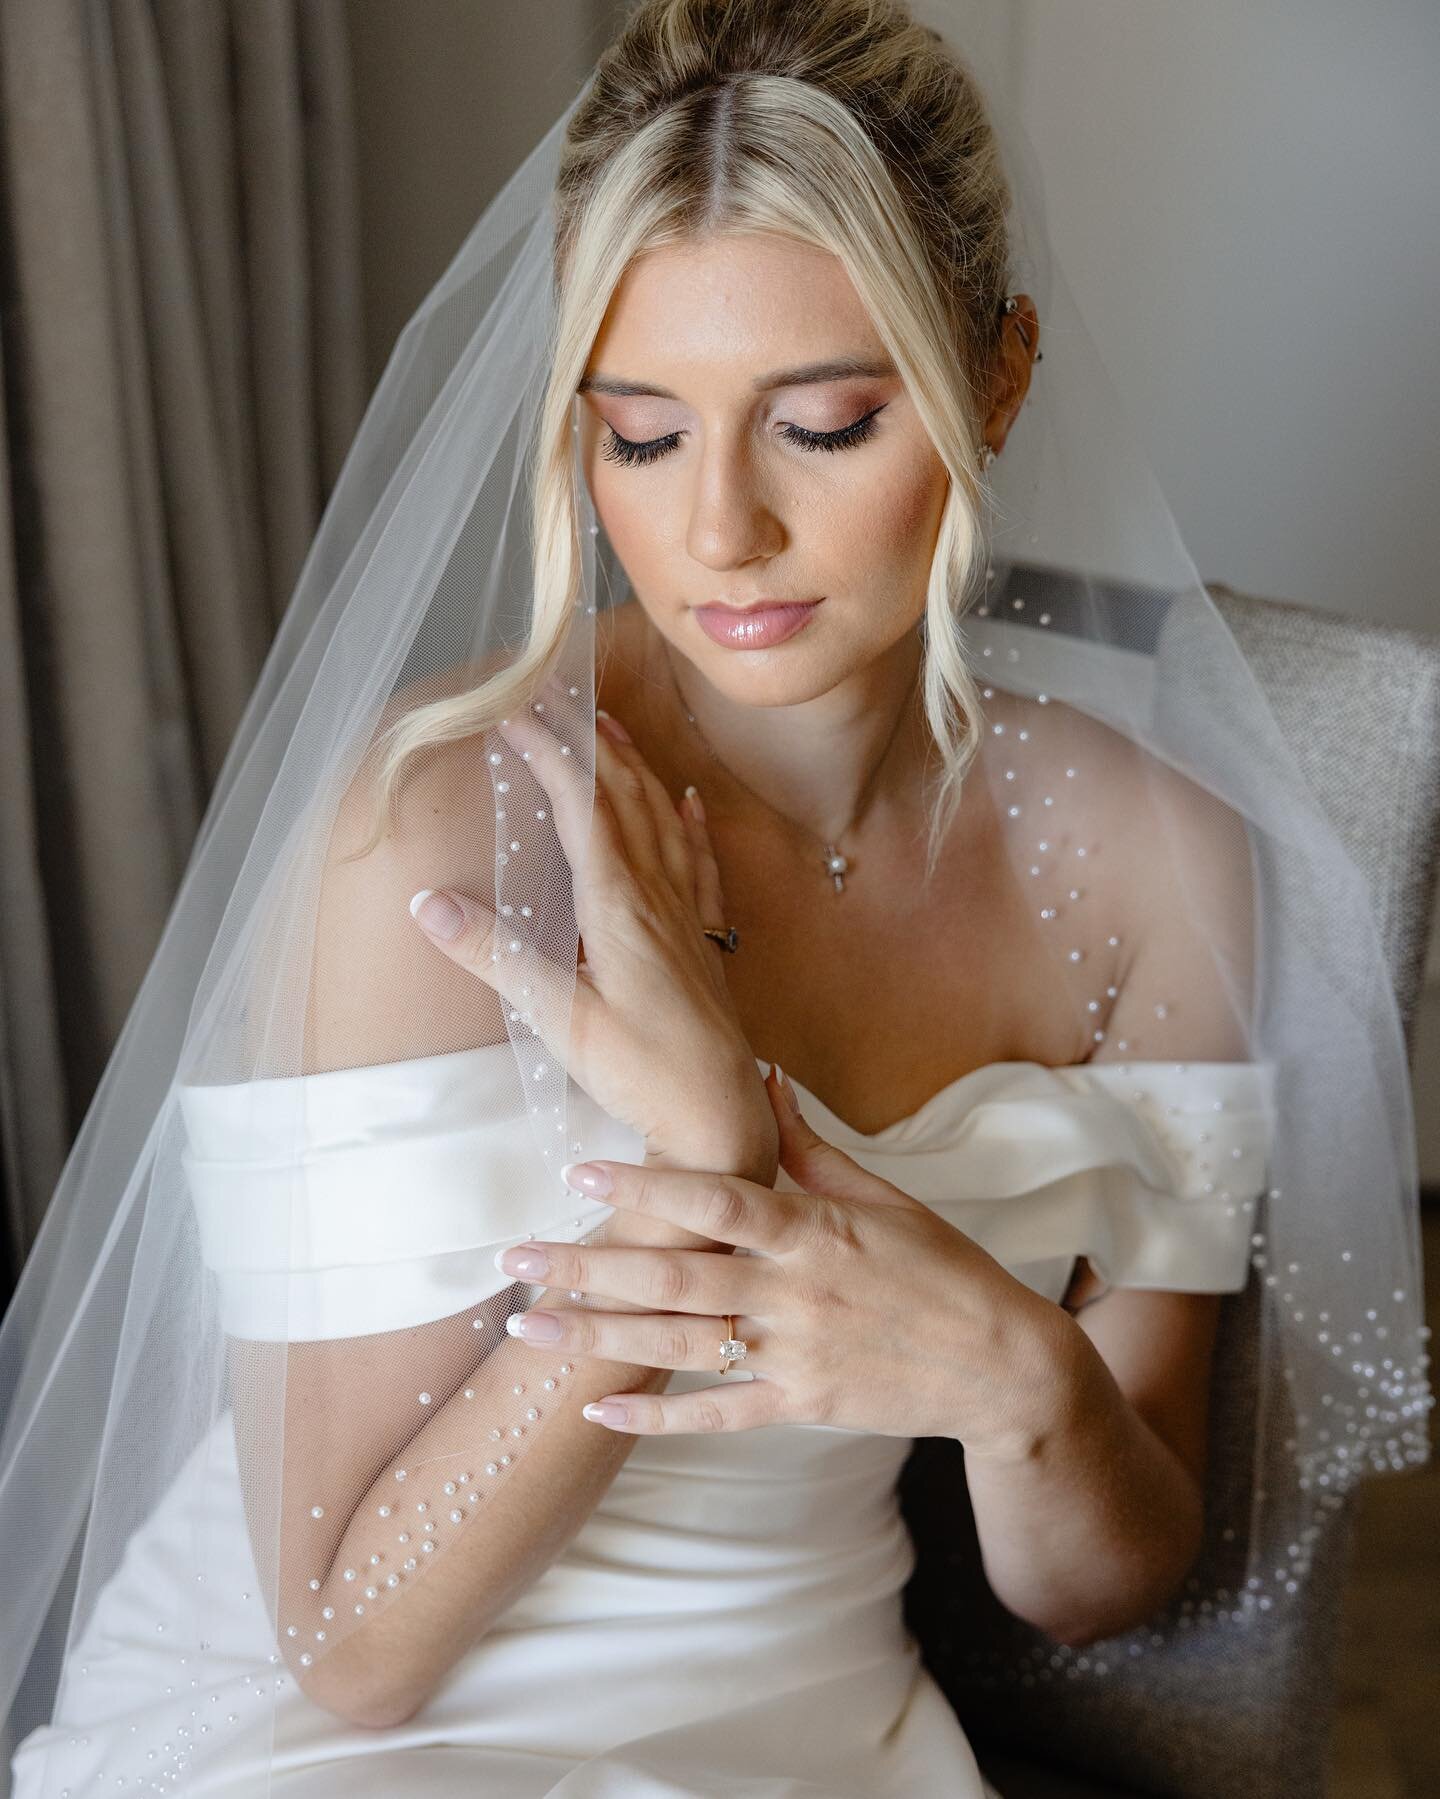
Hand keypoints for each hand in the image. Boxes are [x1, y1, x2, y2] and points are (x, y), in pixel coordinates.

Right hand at [409, 672, 777, 1213]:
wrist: (723, 1119)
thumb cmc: (644, 1075)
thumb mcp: (557, 1021)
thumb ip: (495, 957)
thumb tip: (424, 901)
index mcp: (619, 906)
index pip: (581, 805)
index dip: (548, 752)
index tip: (512, 713)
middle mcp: (658, 898)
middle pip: (622, 796)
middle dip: (584, 740)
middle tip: (551, 699)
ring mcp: (687, 918)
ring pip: (662, 819)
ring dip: (632, 766)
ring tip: (608, 724)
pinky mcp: (705, 944)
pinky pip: (700, 863)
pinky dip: (689, 821)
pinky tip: (689, 799)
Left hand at [496, 1065, 1078, 1450]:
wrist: (1004, 1364)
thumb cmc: (944, 1268)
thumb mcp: (886, 1195)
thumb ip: (813, 1146)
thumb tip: (766, 1078)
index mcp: (813, 1229)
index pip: (716, 1199)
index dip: (646, 1185)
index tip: (579, 1171)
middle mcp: (795, 1291)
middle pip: (676, 1277)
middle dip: (588, 1266)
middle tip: (513, 1260)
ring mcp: (796, 1354)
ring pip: (679, 1346)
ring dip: (597, 1337)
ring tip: (528, 1328)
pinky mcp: (801, 1405)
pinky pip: (717, 1416)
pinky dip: (657, 1418)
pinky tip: (598, 1412)